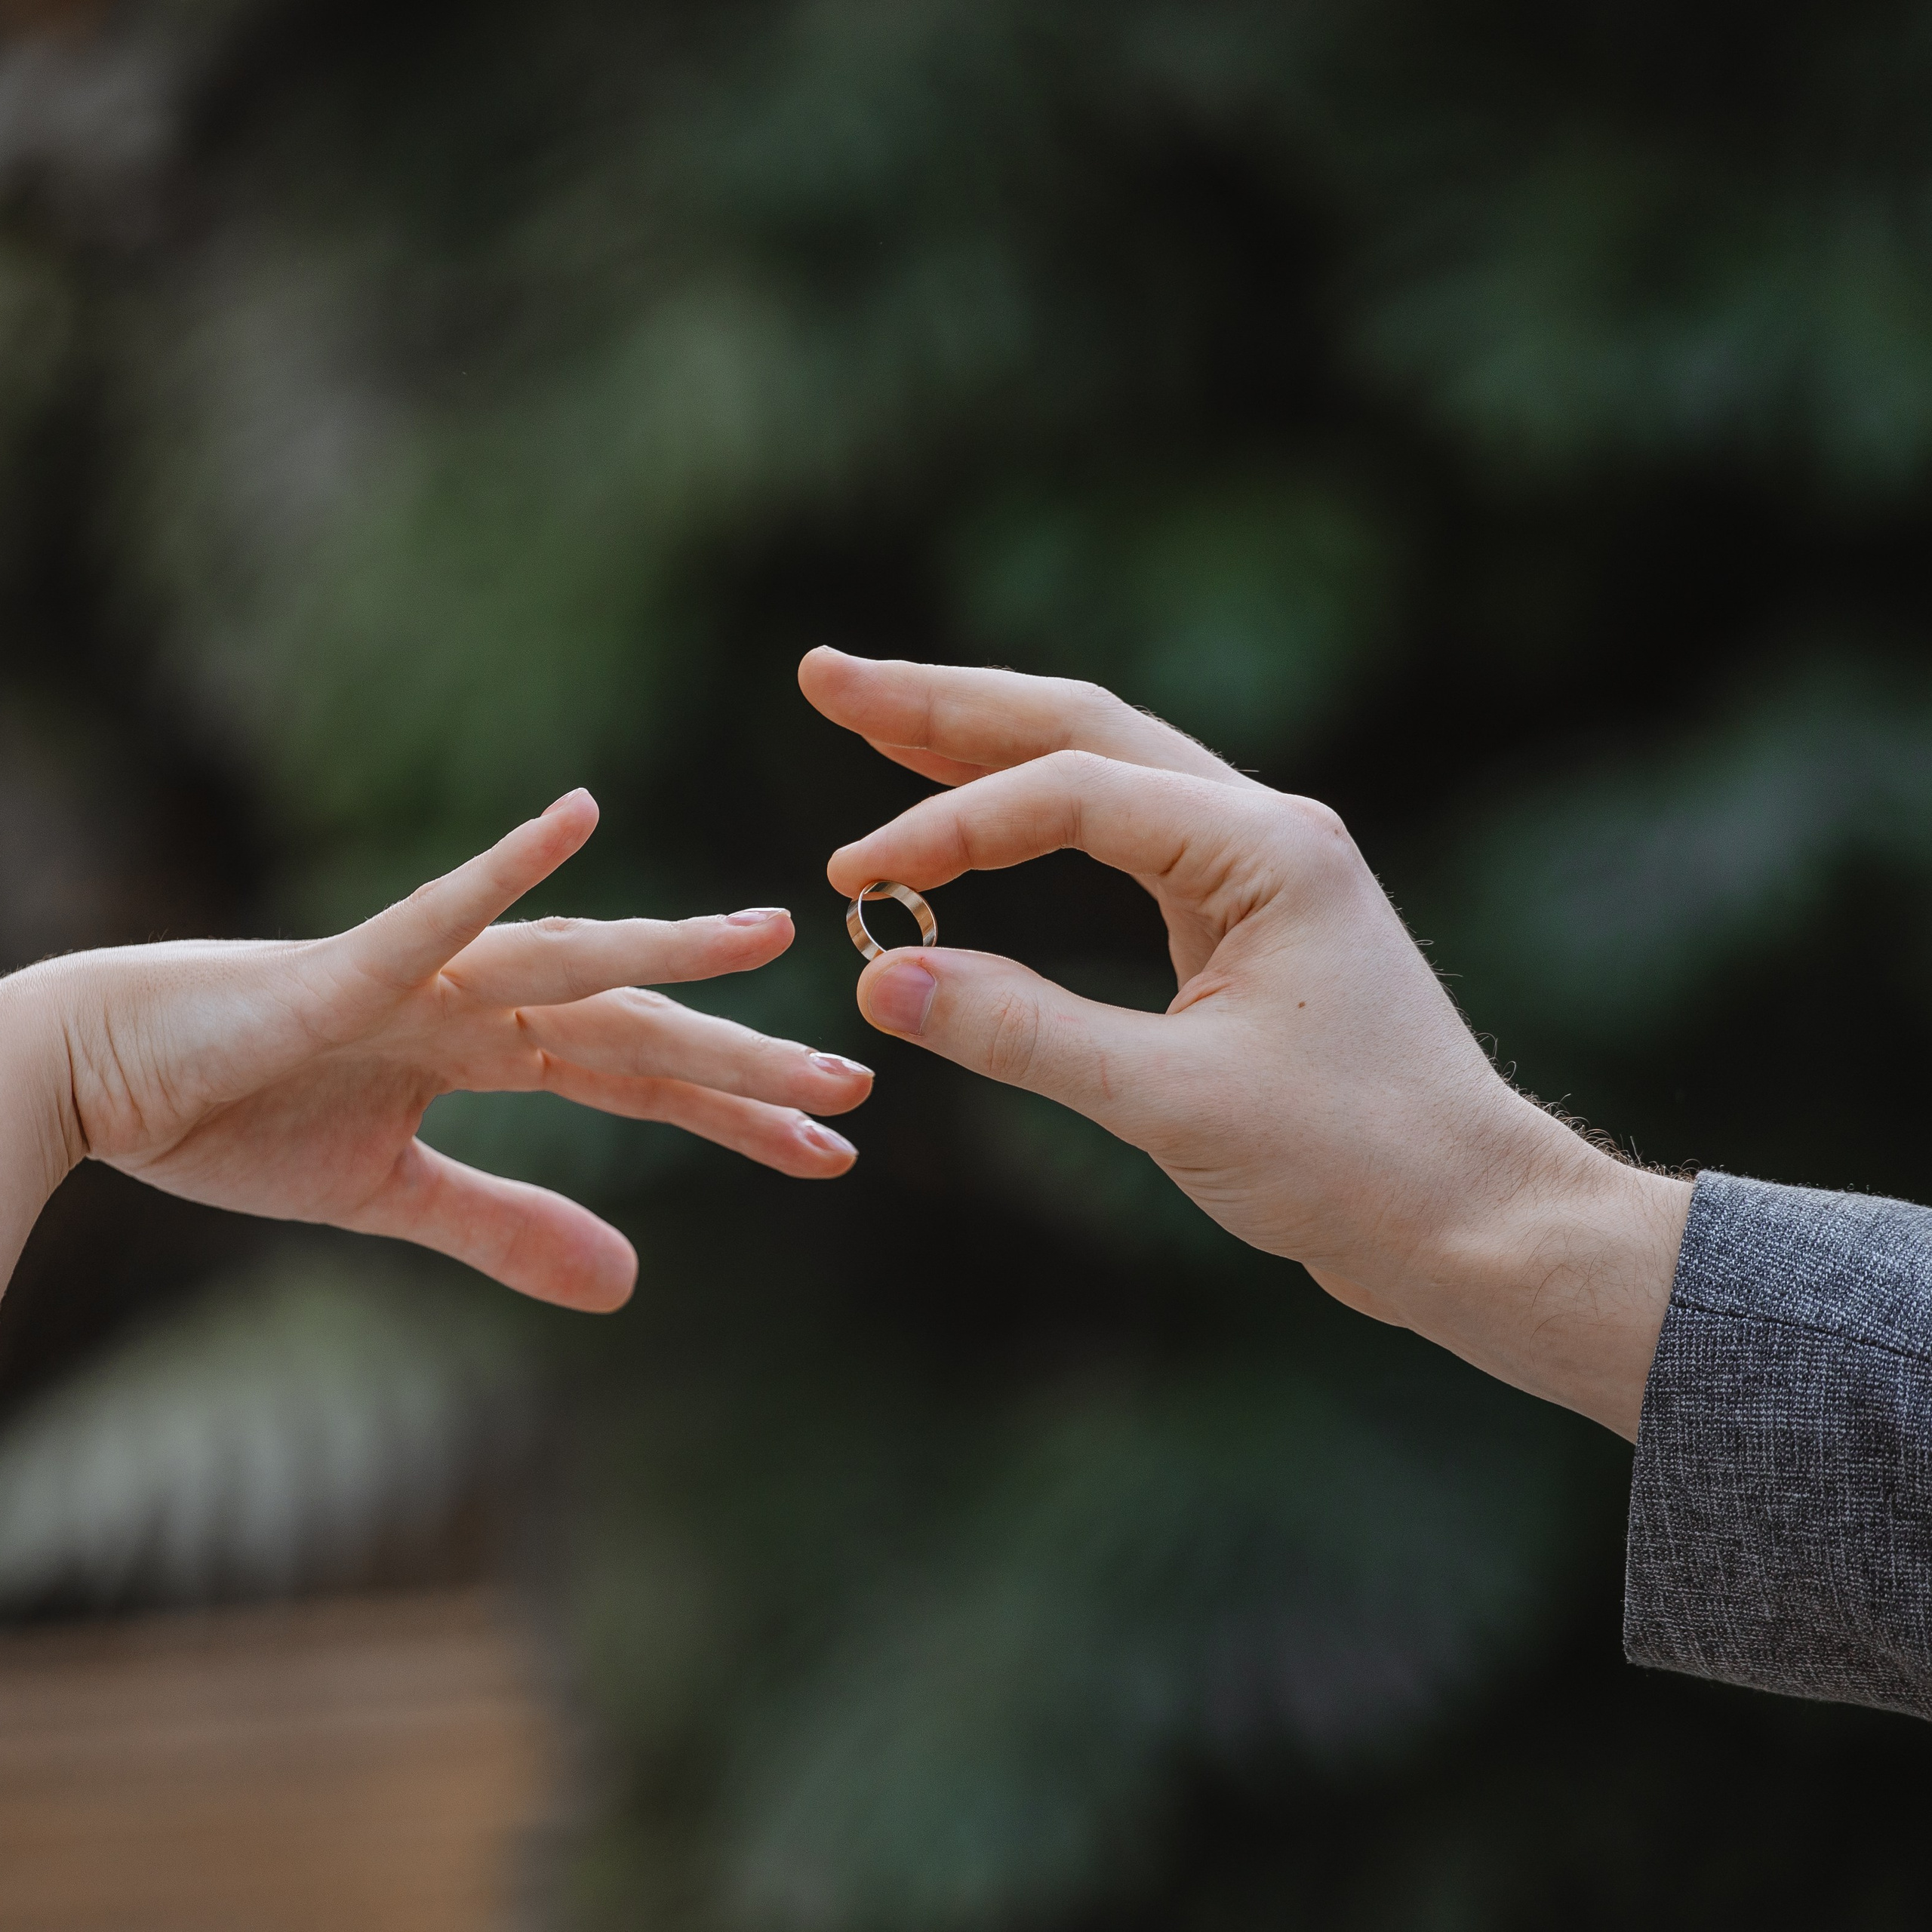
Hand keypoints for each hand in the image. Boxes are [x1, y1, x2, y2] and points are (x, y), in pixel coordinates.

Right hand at [0, 791, 871, 1310]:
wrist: (94, 1076)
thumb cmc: (231, 1115)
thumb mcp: (390, 1198)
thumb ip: (508, 1228)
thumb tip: (631, 1285)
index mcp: (491, 1050)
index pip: (644, 1081)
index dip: (739, 1116)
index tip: (835, 1150)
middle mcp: (478, 1001)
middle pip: (636, 1030)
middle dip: (743, 1064)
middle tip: (856, 1090)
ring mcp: (420, 976)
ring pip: (568, 967)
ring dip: (669, 956)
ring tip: (773, 939)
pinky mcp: (344, 968)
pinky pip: (434, 914)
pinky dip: (499, 870)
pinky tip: (573, 814)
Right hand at [800, 648, 1689, 1436]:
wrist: (1470, 1218)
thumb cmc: (1354, 1162)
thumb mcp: (1174, 1103)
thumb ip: (1025, 1034)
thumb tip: (885, 980)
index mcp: (1263, 847)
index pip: (1068, 793)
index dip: (946, 828)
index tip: (853, 882)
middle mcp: (1262, 827)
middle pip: (1079, 726)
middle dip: (946, 704)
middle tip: (826, 677)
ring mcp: (1256, 864)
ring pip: (1099, 768)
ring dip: (985, 743)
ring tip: (873, 714)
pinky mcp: (1243, 914)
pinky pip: (1119, 836)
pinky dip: (1033, 816)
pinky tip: (975, 813)